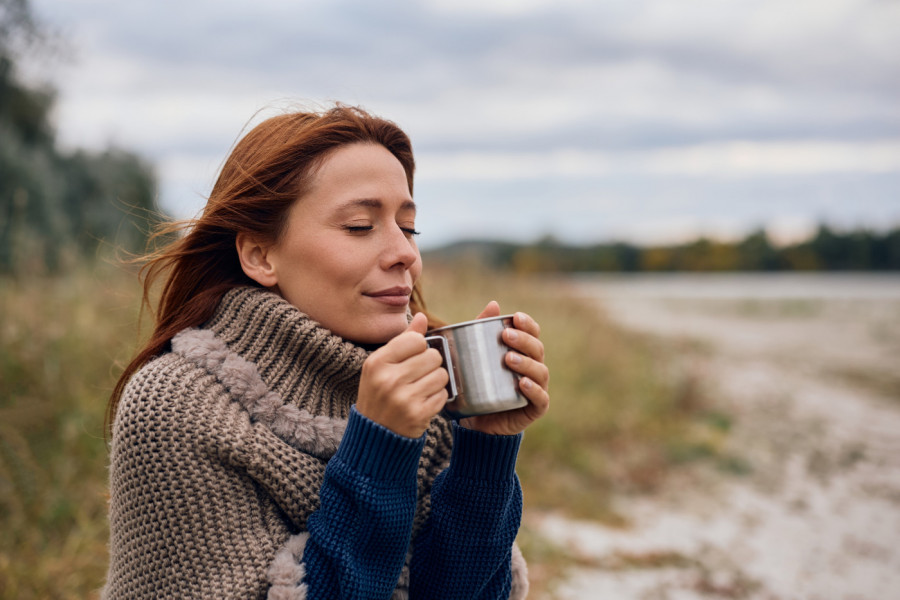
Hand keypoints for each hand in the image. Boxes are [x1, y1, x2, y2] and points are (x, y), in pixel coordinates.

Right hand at [356, 313, 449, 437]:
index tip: (413, 358)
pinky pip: (443, 395)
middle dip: (431, 365)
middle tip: (420, 376)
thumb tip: (422, 316)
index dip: (420, 347)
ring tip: (422, 389)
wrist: (375, 435)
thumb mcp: (383, 366)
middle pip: (433, 356)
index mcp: (377, 362)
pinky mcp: (417, 414)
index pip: (416, 340)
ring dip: (437, 382)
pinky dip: (438, 398)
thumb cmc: (380, 393)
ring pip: (441, 375)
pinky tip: (424, 402)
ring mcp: (402, 398)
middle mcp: (388, 379)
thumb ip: (403, 340)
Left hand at [459, 301, 549, 435]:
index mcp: (523, 353)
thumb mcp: (475, 357)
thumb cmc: (478, 385)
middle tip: (505, 336)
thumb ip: (481, 331)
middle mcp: (534, 368)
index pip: (533, 334)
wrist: (477, 423)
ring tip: (509, 359)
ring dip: (526, 363)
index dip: (528, 324)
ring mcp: (537, 388)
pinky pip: (540, 398)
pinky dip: (534, 390)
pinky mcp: (534, 409)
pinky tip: (523, 383)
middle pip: (537, 349)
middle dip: (523, 340)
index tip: (515, 317)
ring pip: (540, 371)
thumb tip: (493, 304)